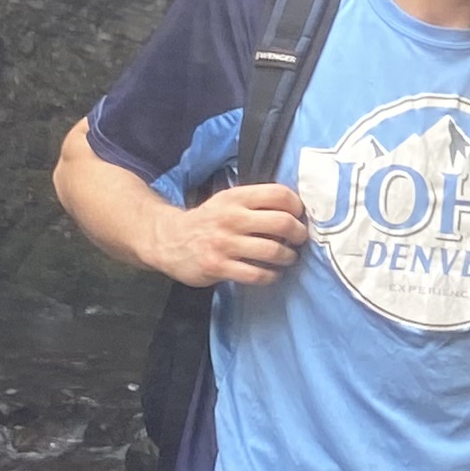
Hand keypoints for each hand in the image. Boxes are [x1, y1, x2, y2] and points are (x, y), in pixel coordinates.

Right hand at [154, 185, 307, 288]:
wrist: (169, 240)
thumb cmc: (208, 221)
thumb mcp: (228, 202)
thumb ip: (256, 203)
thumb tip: (296, 211)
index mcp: (237, 197)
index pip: (279, 194)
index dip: (297, 206)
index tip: (300, 216)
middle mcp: (231, 218)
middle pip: (282, 222)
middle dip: (299, 234)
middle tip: (300, 240)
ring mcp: (224, 243)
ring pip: (273, 251)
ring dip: (288, 257)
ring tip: (288, 258)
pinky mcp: (218, 266)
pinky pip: (257, 274)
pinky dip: (271, 276)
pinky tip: (272, 274)